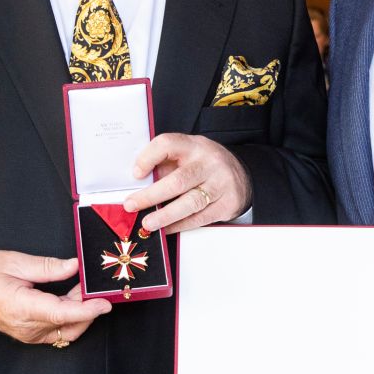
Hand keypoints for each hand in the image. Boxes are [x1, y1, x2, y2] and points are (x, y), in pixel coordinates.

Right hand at [0, 251, 110, 346]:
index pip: (62, 314)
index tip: (104, 303)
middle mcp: (28, 327)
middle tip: (92, 284)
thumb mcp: (14, 263)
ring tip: (80, 288)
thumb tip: (74, 266)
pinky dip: (70, 317)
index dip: (87, 309)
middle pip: (70, 325)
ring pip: (67, 331)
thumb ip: (47, 267)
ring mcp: (29, 335)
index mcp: (22, 308)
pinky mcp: (31, 335)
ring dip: (80, 313)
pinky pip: (58, 331)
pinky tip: (71, 298)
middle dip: (88, 308)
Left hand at [124, 134, 252, 234]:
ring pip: (191, 202)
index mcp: (194, 145)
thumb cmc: (204, 166)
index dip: (148, 158)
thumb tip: (138, 187)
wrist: (241, 176)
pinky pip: (200, 218)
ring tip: (148, 223)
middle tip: (132, 205)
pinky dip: (180, 225)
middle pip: (178, 180)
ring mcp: (221, 183)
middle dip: (151, 195)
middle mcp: (209, 162)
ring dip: (165, 215)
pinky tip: (166, 228)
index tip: (135, 174)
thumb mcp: (187, 156)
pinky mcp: (227, 203)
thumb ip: (165, 166)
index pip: (168, 144)